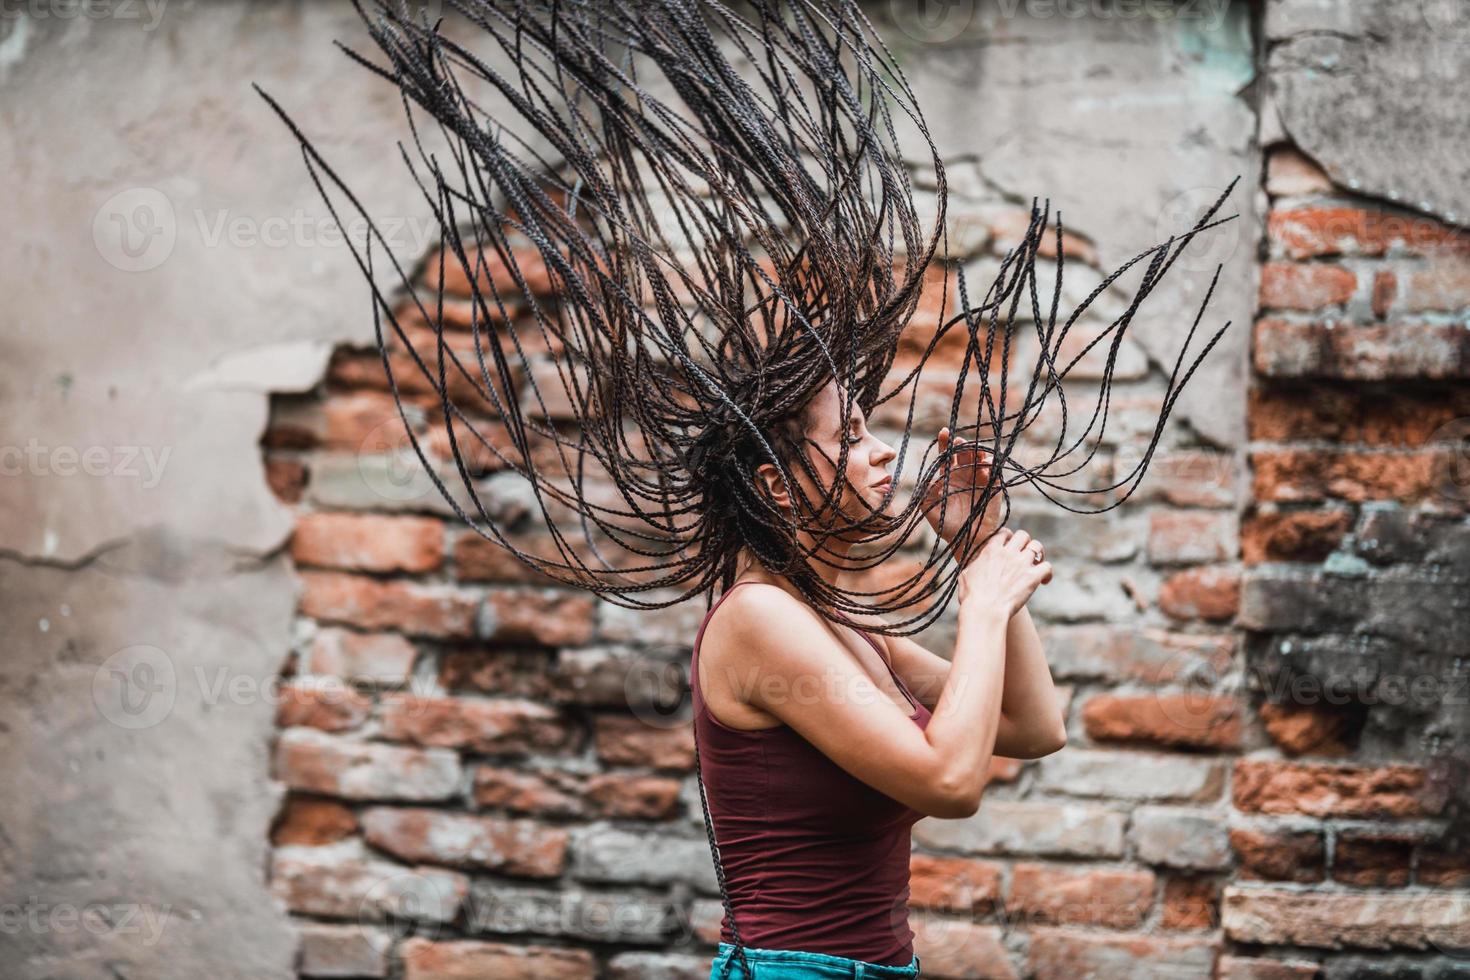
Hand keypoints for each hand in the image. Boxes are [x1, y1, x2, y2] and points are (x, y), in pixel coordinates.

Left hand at [921, 427, 1002, 545]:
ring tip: (973, 450)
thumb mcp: (929, 509)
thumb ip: (925, 493)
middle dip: (962, 445)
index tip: (944, 432)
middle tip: (960, 442)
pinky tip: (985, 464)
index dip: (945, 443)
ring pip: (980, 458)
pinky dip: (991, 466)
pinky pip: (994, 472)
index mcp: (948, 477)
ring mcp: (979, 480)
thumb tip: (927, 480)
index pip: (946, 455)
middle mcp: (964, 475)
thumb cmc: (946, 526)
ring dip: (977, 452)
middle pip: (964, 453)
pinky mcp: (992, 488)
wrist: (966, 541)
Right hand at [957, 528, 1051, 618]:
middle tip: (1024, 554)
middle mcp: (1008, 553)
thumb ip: (974, 564)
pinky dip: (1048, 573)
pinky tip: (1044, 581)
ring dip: (1039, 554)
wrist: (984, 610)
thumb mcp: (965, 574)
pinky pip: (1047, 567)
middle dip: (1025, 542)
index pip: (1004, 533)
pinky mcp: (1032, 577)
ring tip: (1036, 564)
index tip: (1009, 546)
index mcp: (991, 550)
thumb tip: (976, 563)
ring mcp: (1021, 564)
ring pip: (1037, 546)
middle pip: (1023, 535)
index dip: (1008, 538)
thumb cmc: (971, 596)